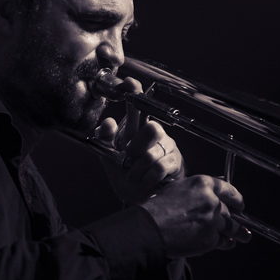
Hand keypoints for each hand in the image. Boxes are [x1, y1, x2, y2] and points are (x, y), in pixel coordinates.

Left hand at [95, 78, 184, 203]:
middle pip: (152, 128)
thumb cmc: (126, 173)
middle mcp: (155, 133)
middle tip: (129, 157)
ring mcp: (167, 146)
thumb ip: (104, 138)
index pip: (139, 105)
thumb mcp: (109, 156)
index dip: (135, 92)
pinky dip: (146, 179)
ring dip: (137, 170)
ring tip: (133, 176)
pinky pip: (158, 168)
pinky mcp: (175, 163)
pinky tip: (144, 182)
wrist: (140, 197)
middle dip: (137, 146)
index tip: (129, 82)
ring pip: (151, 154)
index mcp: (137, 128)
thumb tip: (107, 122)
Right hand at [139, 175, 250, 257]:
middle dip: (233, 218)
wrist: (149, 228)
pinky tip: (227, 244)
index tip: (240, 204)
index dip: (236, 198)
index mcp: (203, 184)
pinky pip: (221, 241)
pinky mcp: (210, 238)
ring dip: (239, 232)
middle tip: (237, 223)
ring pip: (231, 227)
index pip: (228, 189)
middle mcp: (211, 201)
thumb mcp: (178, 190)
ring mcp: (212, 220)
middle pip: (228, 211)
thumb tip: (212, 195)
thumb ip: (197, 192)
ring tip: (244, 236)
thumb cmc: (157, 208)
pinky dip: (224, 243)